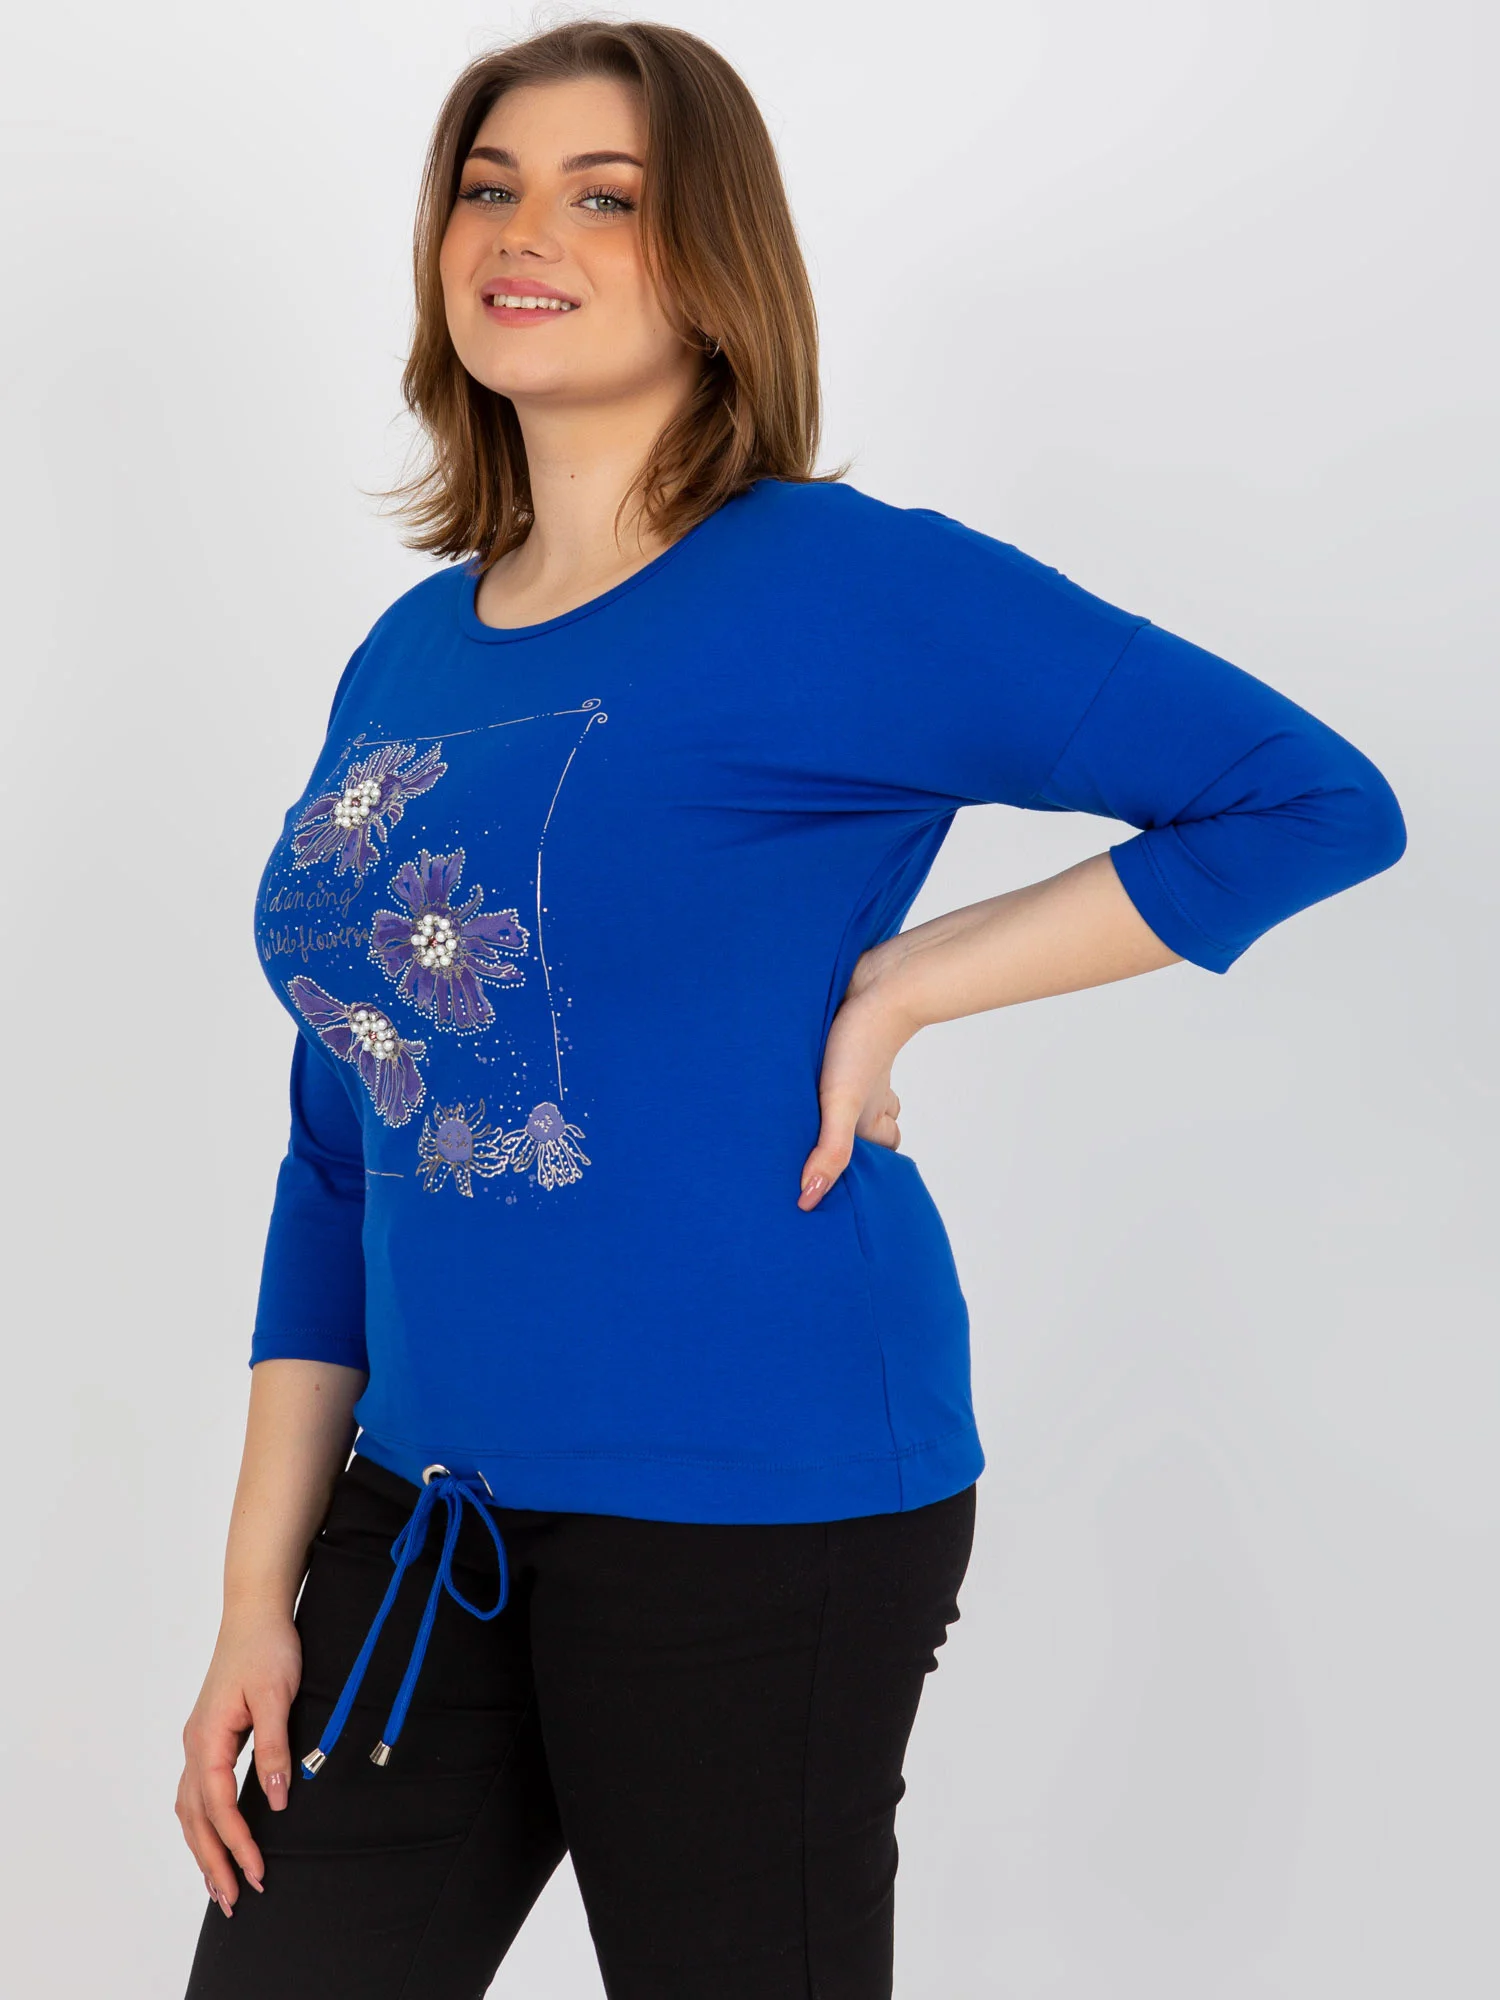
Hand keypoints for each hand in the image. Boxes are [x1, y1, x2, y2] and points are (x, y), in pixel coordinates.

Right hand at [176, 1604, 301, 1915]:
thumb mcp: (278, 1696)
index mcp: (208, 1738)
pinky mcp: (208, 1736)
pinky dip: (202, 1822)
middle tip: (232, 1902)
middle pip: (195, 1818)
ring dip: (203, 1848)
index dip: (238, 1844)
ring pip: (191, 1808)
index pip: (220, 1806)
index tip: (258, 1873)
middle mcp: (195, 1745)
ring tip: (218, 1884)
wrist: (255, 1611)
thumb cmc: (267, 1647)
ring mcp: (198, 1741)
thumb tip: (275, 1801)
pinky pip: (198, 1791)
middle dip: (211, 1861)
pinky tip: (214, 1837)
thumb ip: (274, 1748)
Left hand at [798, 944, 920, 1210]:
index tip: (826, 1188)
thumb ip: (831, 1150)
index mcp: (868, 1118)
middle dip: (846, 1146)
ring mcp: (855, 1073)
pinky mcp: (842, 1046)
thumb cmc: (862, 1044)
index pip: (877, 1156)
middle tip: (808, 1158)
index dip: (861, 1174)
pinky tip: (797, 1077)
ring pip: (853, 1100)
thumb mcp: (841, 1104)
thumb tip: (809, 1199)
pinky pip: (837, 1070)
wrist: (878, 983)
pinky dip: (822, 1079)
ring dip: (830, 1111)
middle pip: (867, 1132)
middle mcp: (865, 1099)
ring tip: (796, 1123)